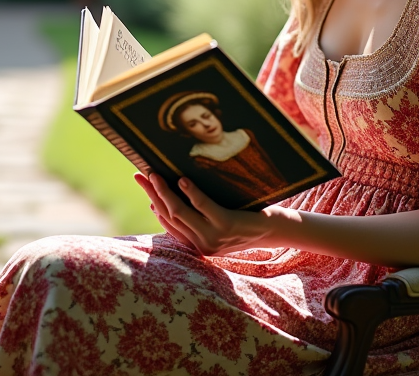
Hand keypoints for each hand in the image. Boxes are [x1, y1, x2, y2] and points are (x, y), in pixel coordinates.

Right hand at [134, 172, 286, 255]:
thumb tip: (177, 191)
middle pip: (169, 216)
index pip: (168, 224)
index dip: (154, 204)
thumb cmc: (248, 219)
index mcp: (198, 244)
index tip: (143, 186)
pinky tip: (182, 180)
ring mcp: (214, 237)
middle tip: (140, 175)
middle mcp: (203, 245)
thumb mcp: (220, 222)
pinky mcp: (227, 225)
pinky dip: (191, 194)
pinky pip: (204, 208)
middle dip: (152, 194)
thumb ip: (199, 215)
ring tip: (155, 174)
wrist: (278, 230)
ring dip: (164, 193)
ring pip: (180, 213)